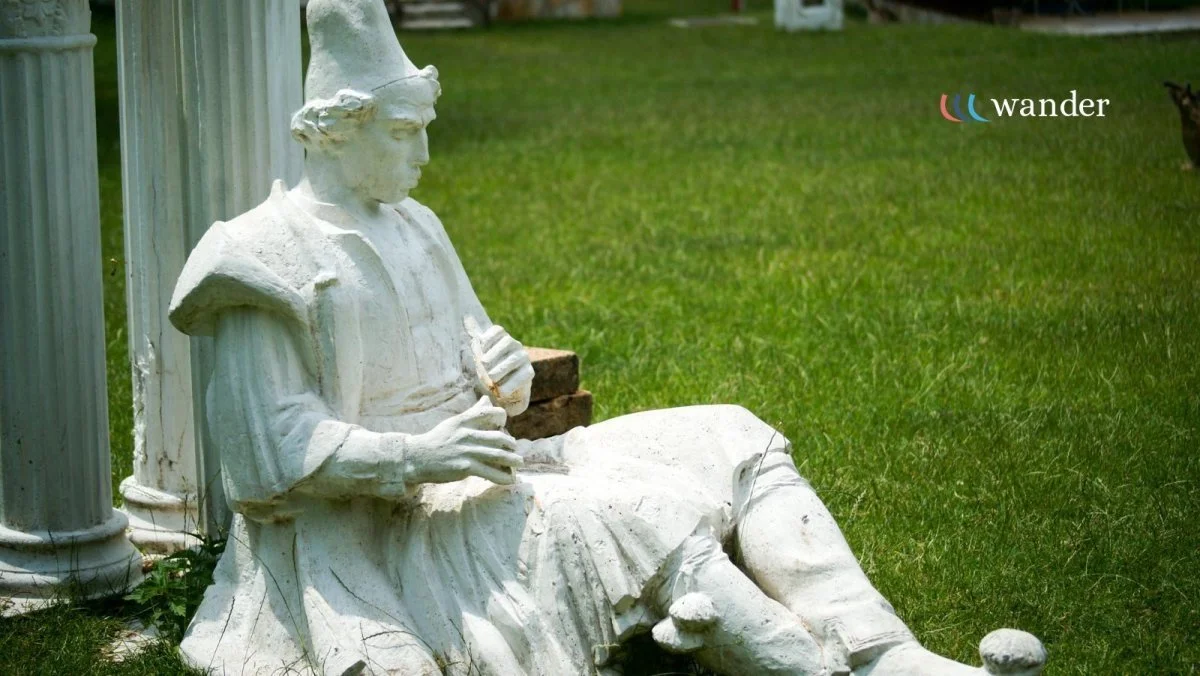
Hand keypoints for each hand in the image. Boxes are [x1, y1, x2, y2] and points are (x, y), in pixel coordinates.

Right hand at [404, 396, 522, 484]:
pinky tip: (509, 480)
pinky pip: (490, 472)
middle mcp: (467, 434)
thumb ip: (473, 413)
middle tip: (514, 448)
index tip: (503, 424)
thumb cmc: (438, 440)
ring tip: (519, 463)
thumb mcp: (454, 422)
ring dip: (512, 460)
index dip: (501, 417)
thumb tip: (486, 399)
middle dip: (510, 444)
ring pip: (498, 455)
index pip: (489, 412)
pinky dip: (502, 477)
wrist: (417, 458)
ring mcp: (466, 451)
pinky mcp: (465, 467)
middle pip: (498, 437)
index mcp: (464, 421)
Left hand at [472, 323, 533, 416]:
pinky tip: (500, 390)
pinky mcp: (529, 373)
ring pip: (515, 359)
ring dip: (501, 369)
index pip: (498, 330)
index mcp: (502, 339)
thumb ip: (475, 340)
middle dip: (494, 353)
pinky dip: (510, 384)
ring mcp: (524, 359)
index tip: (480, 347)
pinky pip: (522, 376)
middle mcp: (515, 346)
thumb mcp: (480, 356)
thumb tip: (466, 317)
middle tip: (484, 365)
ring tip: (491, 378)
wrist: (503, 391)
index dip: (488, 337)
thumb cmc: (489, 370)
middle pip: (508, 341)